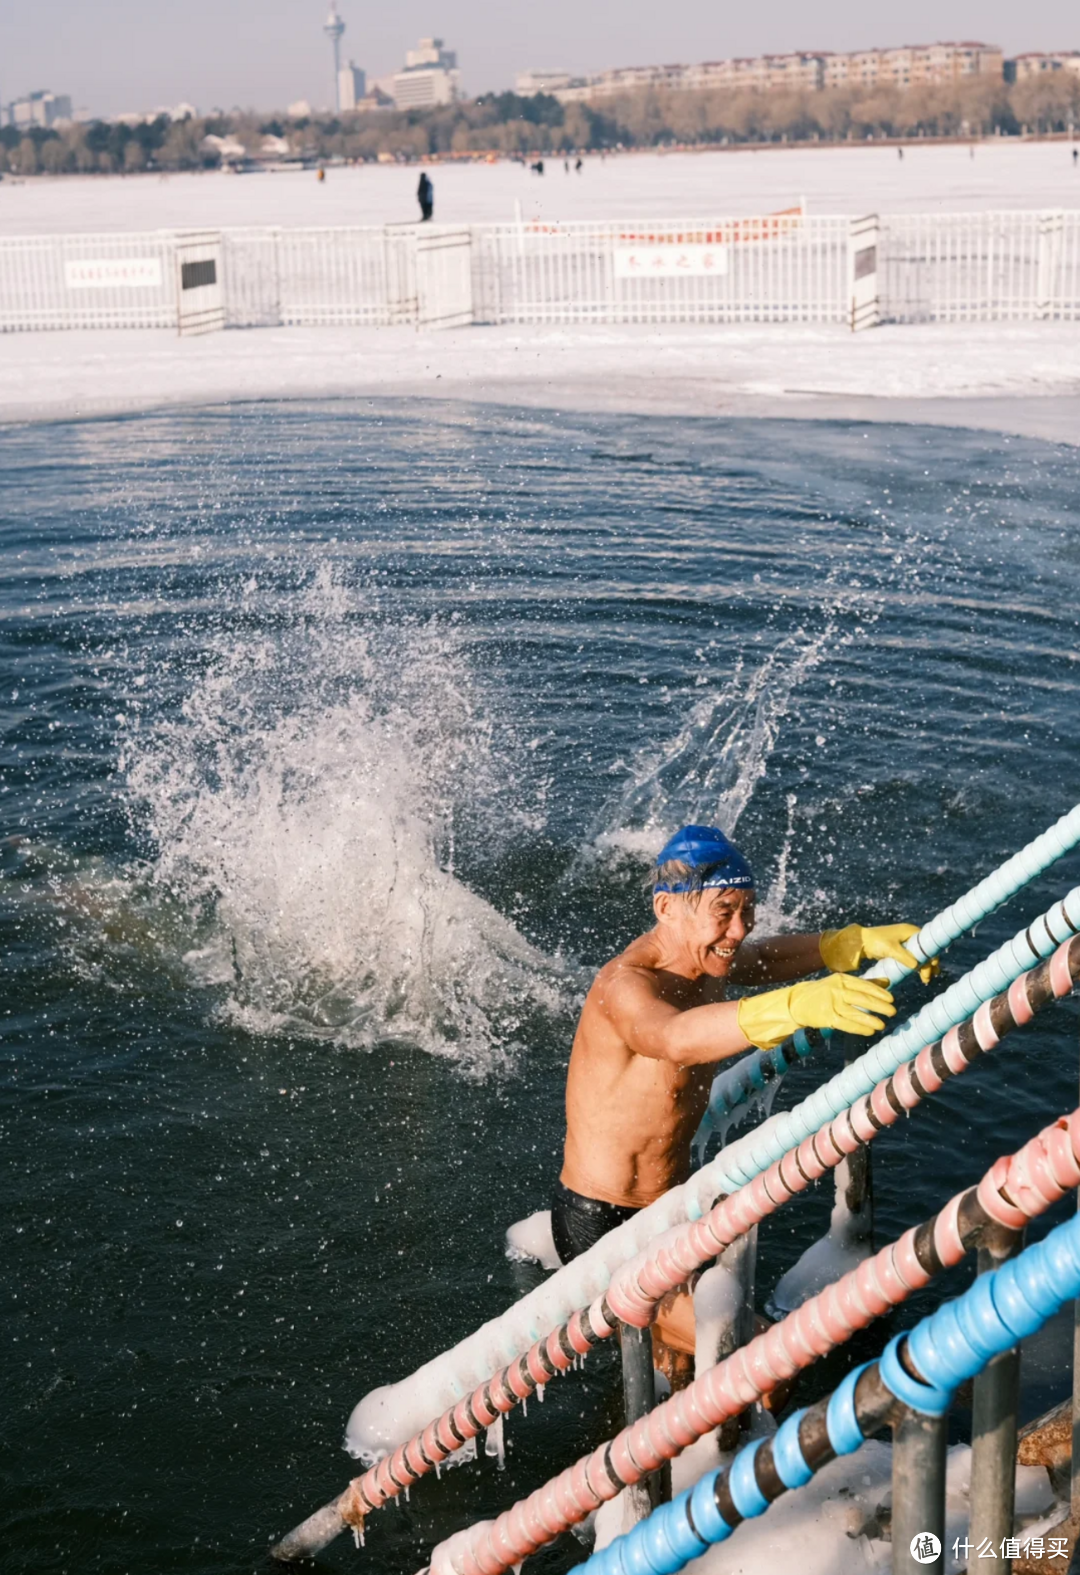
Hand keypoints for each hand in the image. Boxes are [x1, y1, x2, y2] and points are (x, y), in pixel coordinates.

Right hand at [737, 973, 895, 1050]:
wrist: (798, 1001)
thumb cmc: (825, 992)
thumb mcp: (842, 983)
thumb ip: (865, 983)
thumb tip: (887, 982)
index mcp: (842, 979)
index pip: (865, 985)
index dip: (879, 993)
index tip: (891, 999)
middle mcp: (837, 990)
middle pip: (863, 999)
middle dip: (880, 1006)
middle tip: (893, 1011)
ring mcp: (831, 1004)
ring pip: (856, 1013)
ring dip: (871, 1019)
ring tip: (883, 1024)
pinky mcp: (827, 1018)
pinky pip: (846, 1024)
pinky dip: (859, 1028)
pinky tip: (870, 1031)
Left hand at [819, 922, 937, 984]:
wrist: (859, 942)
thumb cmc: (875, 942)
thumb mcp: (891, 949)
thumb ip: (905, 957)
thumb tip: (917, 966)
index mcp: (910, 931)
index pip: (927, 944)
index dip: (932, 956)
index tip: (932, 968)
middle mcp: (909, 935)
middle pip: (925, 950)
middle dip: (929, 964)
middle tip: (927, 978)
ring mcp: (904, 942)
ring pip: (919, 955)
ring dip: (924, 966)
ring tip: (925, 980)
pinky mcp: (899, 949)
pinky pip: (911, 957)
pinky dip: (916, 966)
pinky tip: (919, 974)